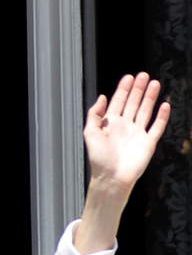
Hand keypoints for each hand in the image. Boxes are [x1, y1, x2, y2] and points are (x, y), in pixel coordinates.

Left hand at [76, 73, 170, 253]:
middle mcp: (125, 127)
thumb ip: (94, 115)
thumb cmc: (99, 159)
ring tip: (154, 83)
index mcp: (111, 125)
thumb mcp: (90, 134)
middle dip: (138, 89)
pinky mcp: (148, 143)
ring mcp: (137, 134)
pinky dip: (162, 116)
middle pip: (133, 104)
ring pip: (145, 111)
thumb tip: (101, 97)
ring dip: (150, 98)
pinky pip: (157, 127)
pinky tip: (165, 105)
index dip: (123, 89)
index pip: (118, 102)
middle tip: (143, 75)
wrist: (111, 178)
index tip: (128, 77)